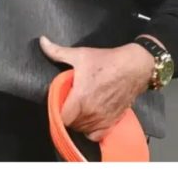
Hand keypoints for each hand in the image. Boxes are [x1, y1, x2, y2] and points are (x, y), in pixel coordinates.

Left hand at [39, 35, 154, 141]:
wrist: (134, 67)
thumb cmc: (107, 61)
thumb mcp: (79, 54)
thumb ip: (57, 51)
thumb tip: (42, 41)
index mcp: (80, 98)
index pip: (62, 118)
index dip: (56, 111)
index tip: (56, 103)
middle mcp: (91, 112)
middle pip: (71, 124)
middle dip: (66, 115)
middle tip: (67, 103)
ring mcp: (103, 118)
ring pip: (83, 130)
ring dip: (78, 122)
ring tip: (77, 109)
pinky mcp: (113, 121)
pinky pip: (97, 135)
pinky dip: (91, 131)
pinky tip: (89, 120)